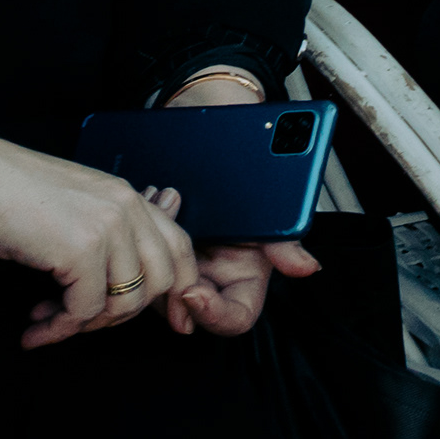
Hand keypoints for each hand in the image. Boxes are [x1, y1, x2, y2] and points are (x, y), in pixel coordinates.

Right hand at [0, 137, 199, 349]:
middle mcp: (127, 208)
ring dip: (85, 325)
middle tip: (80, 323)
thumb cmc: (4, 193)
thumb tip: (117, 275)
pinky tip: (35, 328)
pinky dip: (59, 328)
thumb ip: (102, 232)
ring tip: (48, 323)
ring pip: (125, 302)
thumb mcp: (70, 207)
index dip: (182, 290)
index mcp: (128, 197)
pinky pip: (84, 310)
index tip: (176, 322)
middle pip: (161, 281)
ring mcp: (108, 227)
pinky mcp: (80, 249)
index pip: (180, 248)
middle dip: (123, 315)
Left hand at [154, 71, 319, 336]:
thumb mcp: (271, 204)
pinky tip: (137, 207)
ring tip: (147, 215)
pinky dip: (132, 238)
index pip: (232, 316)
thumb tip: (307, 268)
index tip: (192, 294)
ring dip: (143, 259)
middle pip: (186, 305)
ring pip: (156, 280)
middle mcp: (212, 271)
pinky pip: (139, 254)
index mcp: (246, 272)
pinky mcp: (155, 239)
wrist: (211, 122)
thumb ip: (285, 240)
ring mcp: (181, 258)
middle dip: (164, 284)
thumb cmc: (250, 163)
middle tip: (155, 257)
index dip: (212, 313)